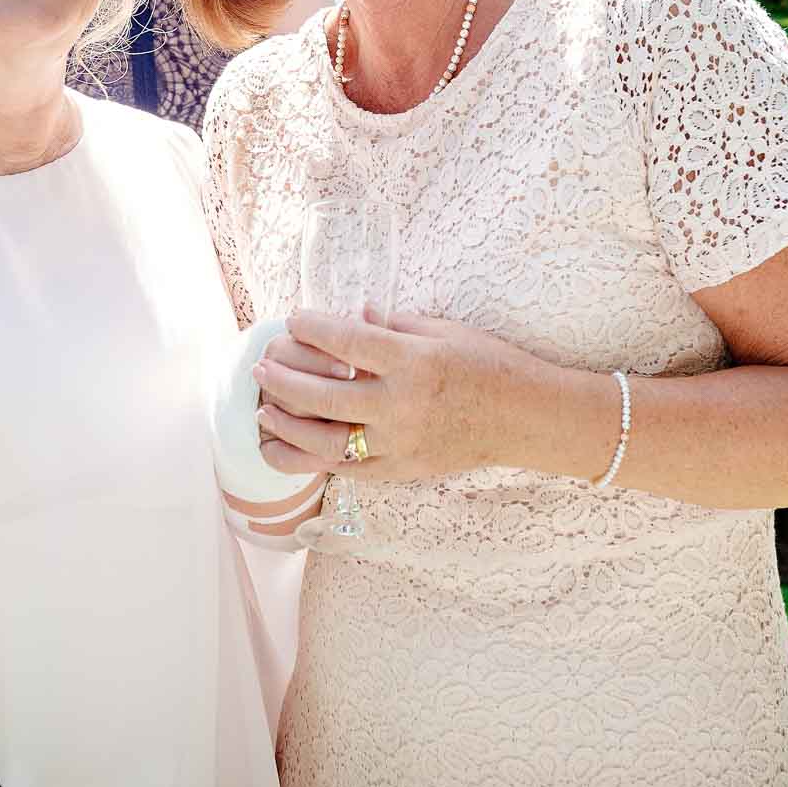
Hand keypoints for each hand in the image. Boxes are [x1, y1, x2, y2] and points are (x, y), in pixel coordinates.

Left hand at [253, 308, 536, 479]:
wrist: (525, 417)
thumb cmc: (487, 364)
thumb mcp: (441, 330)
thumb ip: (390, 325)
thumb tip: (348, 316)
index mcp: (412, 362)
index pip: (345, 342)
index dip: (311, 327)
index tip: (293, 319)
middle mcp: (401, 406)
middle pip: (323, 396)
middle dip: (283, 379)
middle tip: (261, 366)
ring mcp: (399, 444)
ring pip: (325, 442)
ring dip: (286, 426)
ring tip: (263, 412)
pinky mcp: (401, 470)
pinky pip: (346, 469)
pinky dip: (312, 459)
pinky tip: (288, 446)